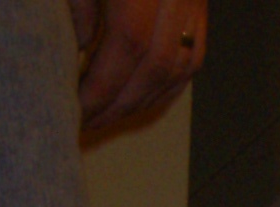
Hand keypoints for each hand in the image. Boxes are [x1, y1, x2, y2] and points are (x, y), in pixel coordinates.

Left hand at [69, 0, 204, 132]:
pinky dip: (168, 85)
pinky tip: (144, 97)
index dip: (103, 87)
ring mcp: (193, 5)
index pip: (127, 46)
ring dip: (144, 100)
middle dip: (120, 104)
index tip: (78, 109)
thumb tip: (79, 48)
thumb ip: (81, 4)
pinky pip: (192, 58)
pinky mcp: (200, 8)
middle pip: (154, 67)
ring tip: (111, 114)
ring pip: (176, 68)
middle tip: (90, 122)